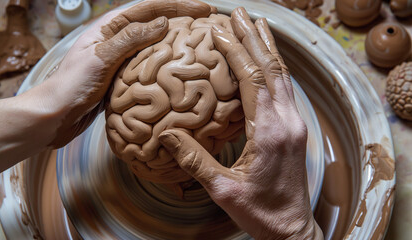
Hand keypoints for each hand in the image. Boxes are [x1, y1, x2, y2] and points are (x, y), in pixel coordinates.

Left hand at [43, 0, 214, 147]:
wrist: (55, 115)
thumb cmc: (71, 85)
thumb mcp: (101, 58)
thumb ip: (131, 39)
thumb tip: (163, 22)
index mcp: (110, 27)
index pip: (150, 8)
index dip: (178, 6)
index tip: (203, 10)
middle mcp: (117, 39)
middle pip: (155, 23)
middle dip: (182, 20)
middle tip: (208, 23)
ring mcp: (121, 59)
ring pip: (154, 45)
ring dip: (177, 42)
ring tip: (199, 43)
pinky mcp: (123, 77)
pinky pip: (150, 66)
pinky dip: (166, 64)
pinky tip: (178, 70)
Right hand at [159, 7, 322, 239]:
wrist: (291, 229)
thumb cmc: (260, 212)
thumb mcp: (222, 189)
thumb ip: (194, 161)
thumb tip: (167, 137)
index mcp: (270, 133)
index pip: (254, 80)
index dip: (237, 52)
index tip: (220, 31)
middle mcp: (287, 122)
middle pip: (273, 68)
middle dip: (255, 37)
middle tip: (239, 12)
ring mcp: (295, 124)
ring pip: (283, 76)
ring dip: (268, 48)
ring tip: (256, 24)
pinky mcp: (295, 130)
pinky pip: (286, 89)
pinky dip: (275, 67)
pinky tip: (267, 60)